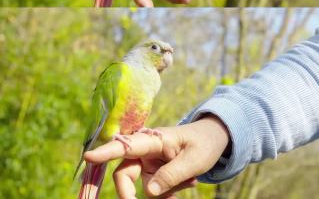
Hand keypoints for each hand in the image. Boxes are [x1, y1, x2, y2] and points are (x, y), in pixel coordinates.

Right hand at [84, 115, 229, 198]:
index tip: (89, 157)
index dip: (106, 152)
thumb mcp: (195, 159)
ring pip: (144, 188)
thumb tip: (148, 192)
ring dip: (167, 191)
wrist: (214, 140)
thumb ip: (172, 175)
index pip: (126, 146)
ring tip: (191, 180)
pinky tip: (190, 182)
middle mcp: (146, 151)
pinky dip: (170, 192)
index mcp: (154, 140)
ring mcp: (149, 164)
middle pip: (124, 174)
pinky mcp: (154, 175)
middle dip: (129, 192)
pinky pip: (155, 191)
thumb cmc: (205, 143)